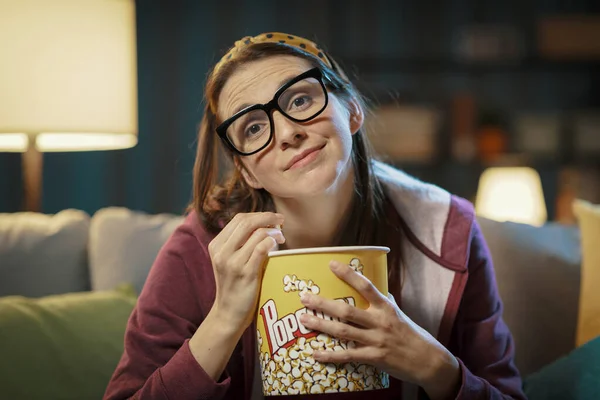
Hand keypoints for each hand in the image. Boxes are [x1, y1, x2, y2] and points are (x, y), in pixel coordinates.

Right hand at [208, 212, 284, 331]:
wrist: (228, 313)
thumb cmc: (234, 285)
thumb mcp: (229, 260)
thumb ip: (239, 243)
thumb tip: (261, 224)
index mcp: (216, 245)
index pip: (239, 219)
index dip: (258, 215)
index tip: (272, 218)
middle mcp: (221, 251)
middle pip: (246, 222)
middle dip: (267, 217)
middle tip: (280, 220)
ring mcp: (232, 262)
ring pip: (257, 233)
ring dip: (273, 231)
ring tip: (281, 237)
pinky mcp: (245, 273)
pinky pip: (262, 249)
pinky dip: (272, 242)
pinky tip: (277, 245)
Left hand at [298, 260, 460, 399]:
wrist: (428, 361)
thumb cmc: (412, 334)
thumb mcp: (400, 314)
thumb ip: (385, 302)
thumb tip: (376, 290)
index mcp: (386, 307)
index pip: (365, 286)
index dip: (348, 274)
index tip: (331, 264)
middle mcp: (380, 321)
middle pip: (346, 310)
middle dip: (323, 303)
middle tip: (304, 297)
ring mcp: (376, 340)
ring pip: (343, 332)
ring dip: (321, 325)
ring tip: (303, 319)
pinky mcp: (374, 358)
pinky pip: (347, 356)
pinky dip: (330, 355)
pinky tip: (315, 353)